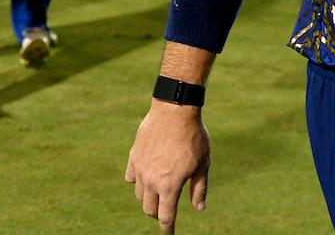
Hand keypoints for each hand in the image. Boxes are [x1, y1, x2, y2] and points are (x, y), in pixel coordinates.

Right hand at [125, 102, 210, 233]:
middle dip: (158, 213)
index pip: (165, 216)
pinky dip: (138, 180)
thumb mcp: (203, 163)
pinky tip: (146, 176)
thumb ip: (199, 188)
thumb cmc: (193, 136)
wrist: (175, 110)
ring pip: (139, 194)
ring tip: (159, 191)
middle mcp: (151, 181)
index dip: (167, 228)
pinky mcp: (134, 156)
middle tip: (166, 211)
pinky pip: (131, 177)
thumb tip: (199, 208)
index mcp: (169, 186)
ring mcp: (140, 169)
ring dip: (149, 197)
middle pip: (149, 208)